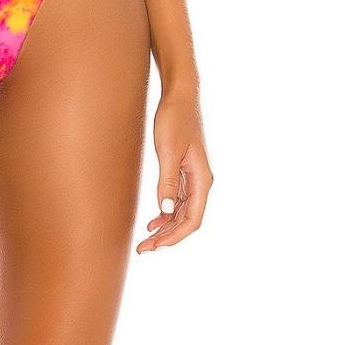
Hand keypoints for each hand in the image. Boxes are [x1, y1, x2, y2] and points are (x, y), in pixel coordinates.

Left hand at [137, 90, 212, 252]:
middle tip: (144, 249)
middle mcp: (201, 181)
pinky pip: (178, 201)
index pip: (192, 220)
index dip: (174, 237)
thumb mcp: (167, 152)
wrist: (179, 95)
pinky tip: (153, 221)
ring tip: (146, 240)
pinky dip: (166, 214)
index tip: (154, 246)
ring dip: (165, 228)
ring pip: (182, 212)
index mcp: (201, 179)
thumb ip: (167, 182)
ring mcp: (193, 177)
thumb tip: (165, 212)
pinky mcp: (184, 171)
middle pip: (187, 220)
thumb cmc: (175, 119)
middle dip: (167, 237)